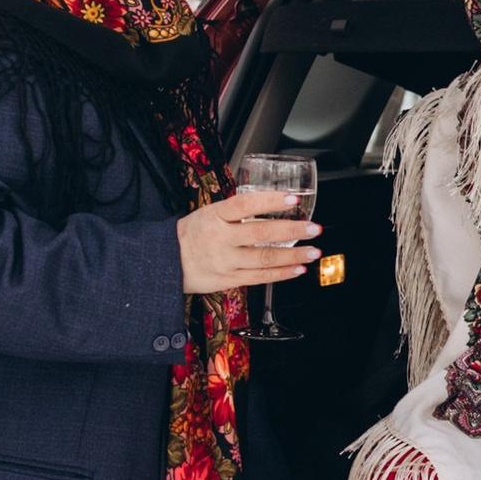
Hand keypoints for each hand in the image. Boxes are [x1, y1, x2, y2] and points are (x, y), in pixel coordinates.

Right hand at [178, 187, 320, 298]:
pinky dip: (282, 273)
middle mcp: (221, 238)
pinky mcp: (229, 280)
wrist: (167, 262)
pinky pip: (260, 277)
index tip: (292, 199)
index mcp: (215, 216)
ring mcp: (225, 261)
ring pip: (264, 258)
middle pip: (261, 233)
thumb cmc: (193, 234)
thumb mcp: (209, 213)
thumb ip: (237, 210)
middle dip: (292, 231)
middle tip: (313, 227)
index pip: (245, 205)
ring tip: (313, 250)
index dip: (270, 201)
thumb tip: (272, 201)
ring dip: (294, 255)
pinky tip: (298, 268)